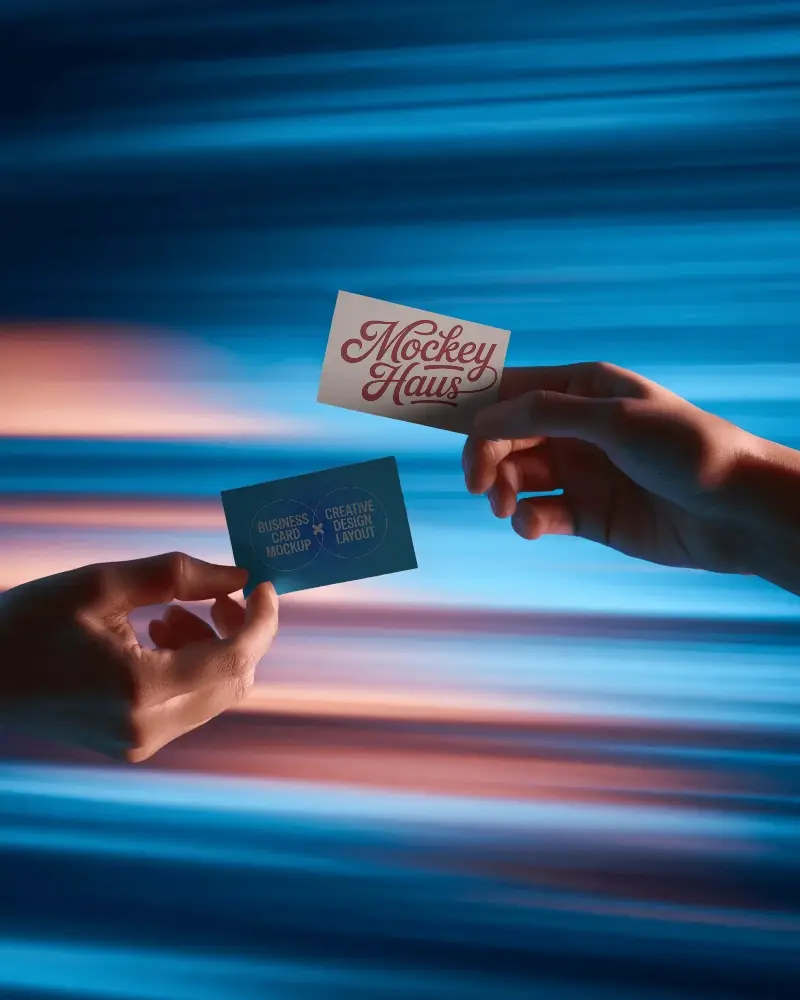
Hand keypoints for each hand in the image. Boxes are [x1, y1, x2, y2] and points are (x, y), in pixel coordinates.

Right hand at [0, 552, 277, 760]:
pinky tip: (155, 635)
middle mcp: (146, 726)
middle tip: (214, 596)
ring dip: (211, 648)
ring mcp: (139, 742)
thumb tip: (239, 575)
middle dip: (238, 633)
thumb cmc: (28, 622)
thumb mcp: (101, 584)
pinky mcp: (132, 744)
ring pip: (215, 695)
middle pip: (233, 682)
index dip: (261, 621)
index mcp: (139, 688)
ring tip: (167, 614)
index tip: (264, 586)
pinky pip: (188, 705)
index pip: (234, 660)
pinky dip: (190, 667)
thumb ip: (178, 576)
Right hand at [463, 361, 799, 587]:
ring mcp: (579, 471)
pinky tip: (531, 526)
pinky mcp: (585, 514)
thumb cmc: (685, 450)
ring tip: (505, 507)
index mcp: (582, 389)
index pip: (513, 389)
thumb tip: (483, 416)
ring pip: (516, 477)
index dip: (473, 401)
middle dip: (485, 457)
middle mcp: (575, 428)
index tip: (431, 415)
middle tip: (476, 483)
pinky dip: (526, 520)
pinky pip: (538, 513)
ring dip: (501, 490)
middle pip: (505, 437)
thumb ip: (546, 414)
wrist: (733, 513)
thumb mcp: (614, 420)